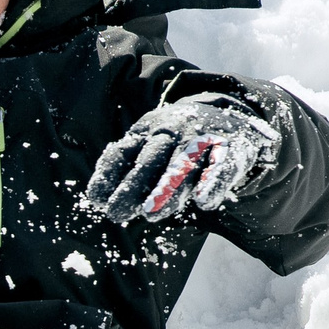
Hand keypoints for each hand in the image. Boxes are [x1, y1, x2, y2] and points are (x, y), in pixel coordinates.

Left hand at [84, 96, 278, 222]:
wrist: (229, 113)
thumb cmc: (174, 142)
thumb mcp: (147, 145)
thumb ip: (124, 169)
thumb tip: (97, 199)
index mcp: (146, 131)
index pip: (123, 152)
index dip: (108, 175)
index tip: (97, 200)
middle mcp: (172, 131)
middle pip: (150, 158)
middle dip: (133, 185)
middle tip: (118, 213)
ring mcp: (201, 138)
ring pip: (183, 164)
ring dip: (167, 189)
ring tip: (151, 215)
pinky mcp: (231, 148)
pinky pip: (222, 165)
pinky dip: (213, 182)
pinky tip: (204, 202)